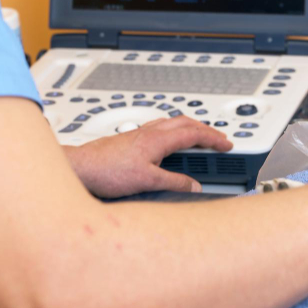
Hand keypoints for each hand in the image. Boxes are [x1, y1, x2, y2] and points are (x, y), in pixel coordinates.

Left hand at [63, 117, 232, 197]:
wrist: (81, 167)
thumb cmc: (107, 171)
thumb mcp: (147, 181)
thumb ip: (174, 182)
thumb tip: (194, 185)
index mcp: (158, 139)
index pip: (194, 133)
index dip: (214, 138)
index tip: (227, 144)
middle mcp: (150, 132)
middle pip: (185, 122)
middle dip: (206, 129)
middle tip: (218, 138)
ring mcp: (140, 133)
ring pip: (172, 122)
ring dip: (190, 127)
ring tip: (199, 137)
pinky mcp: (131, 138)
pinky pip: (160, 128)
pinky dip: (174, 131)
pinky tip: (169, 142)